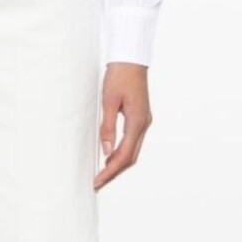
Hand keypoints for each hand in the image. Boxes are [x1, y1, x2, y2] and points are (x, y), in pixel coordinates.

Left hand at [94, 63, 152, 190]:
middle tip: (98, 183)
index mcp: (137, 122)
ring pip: (133, 151)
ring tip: (102, 174)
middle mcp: (144, 124)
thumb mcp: (109, 101)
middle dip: (114, 172)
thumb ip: (108, 127)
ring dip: (118, 164)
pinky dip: (121, 152)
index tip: (97, 181)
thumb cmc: (119, 76)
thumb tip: (105, 151)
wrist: (131, 59)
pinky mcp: (141, 117)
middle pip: (130, 158)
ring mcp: (144, 121)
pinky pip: (133, 142)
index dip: (110, 170)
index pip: (124, 155)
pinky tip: (110, 156)